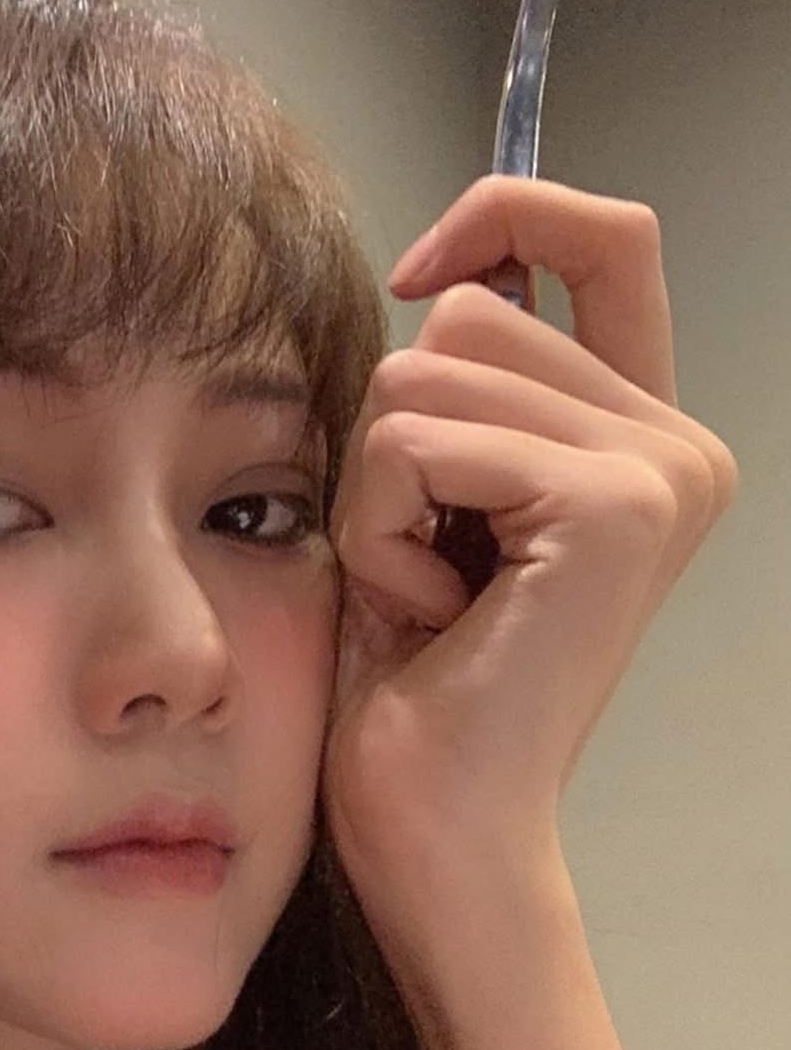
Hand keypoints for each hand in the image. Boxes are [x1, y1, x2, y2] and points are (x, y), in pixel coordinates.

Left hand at [321, 176, 738, 970]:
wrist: (438, 835)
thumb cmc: (415, 698)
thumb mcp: (423, 512)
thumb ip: (454, 398)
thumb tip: (442, 275)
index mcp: (638, 439)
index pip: (603, 239)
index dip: (504, 214)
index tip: (413, 272)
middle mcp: (673, 442)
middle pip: (470, 316)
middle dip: (393, 443)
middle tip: (423, 567)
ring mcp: (655, 469)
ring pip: (424, 376)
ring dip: (376, 497)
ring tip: (424, 598)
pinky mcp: (610, 505)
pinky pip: (415, 443)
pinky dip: (378, 531)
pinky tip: (426, 615)